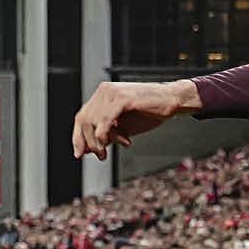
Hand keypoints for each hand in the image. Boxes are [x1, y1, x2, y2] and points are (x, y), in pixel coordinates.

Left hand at [72, 80, 199, 159]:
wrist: (171, 101)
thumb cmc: (149, 112)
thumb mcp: (123, 127)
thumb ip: (105, 135)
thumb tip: (87, 150)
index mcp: (102, 95)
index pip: (81, 116)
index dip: (78, 136)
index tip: (79, 153)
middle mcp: (104, 91)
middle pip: (84, 120)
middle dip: (88, 142)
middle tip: (99, 156)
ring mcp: (112, 93)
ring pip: (92, 122)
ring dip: (97, 142)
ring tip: (105, 154)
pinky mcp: (122, 99)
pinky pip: (105, 121)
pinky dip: (105, 135)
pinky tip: (115, 143)